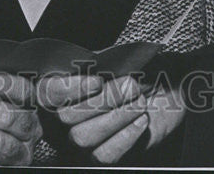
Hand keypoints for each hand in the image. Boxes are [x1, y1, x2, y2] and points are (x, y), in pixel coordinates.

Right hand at [37, 74, 185, 164]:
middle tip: (130, 85)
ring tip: (139, 101)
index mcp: (63, 85)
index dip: (69, 88)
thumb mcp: (121, 58)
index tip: (98, 80)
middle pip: (66, 117)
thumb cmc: (140, 70)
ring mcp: (82, 138)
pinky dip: (125, 136)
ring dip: (115, 117)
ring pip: (83, 138)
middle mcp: (66, 114)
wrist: (168, 88)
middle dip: (103, 100)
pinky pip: (104, 155)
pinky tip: (141, 119)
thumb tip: (94, 67)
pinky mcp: (103, 155)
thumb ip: (102, 60)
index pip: (46, 92)